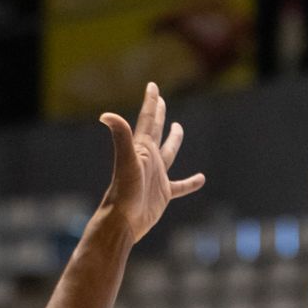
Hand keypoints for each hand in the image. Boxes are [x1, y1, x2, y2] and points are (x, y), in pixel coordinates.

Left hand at [99, 81, 205, 243]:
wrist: (123, 221)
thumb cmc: (124, 192)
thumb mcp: (126, 161)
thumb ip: (120, 136)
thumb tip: (106, 115)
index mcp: (142, 149)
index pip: (148, 120)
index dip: (151, 102)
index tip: (152, 86)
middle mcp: (148, 159)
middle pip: (156, 131)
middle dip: (158, 114)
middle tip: (160, 100)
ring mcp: (156, 176)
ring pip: (168, 153)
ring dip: (173, 141)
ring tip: (178, 128)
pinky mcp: (163, 194)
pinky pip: (180, 186)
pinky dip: (190, 183)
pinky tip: (201, 179)